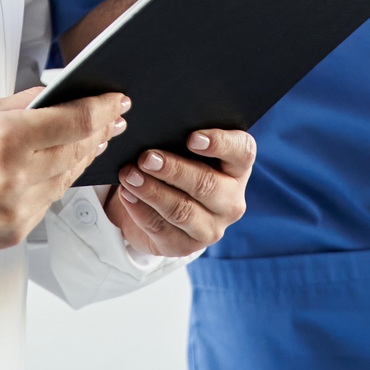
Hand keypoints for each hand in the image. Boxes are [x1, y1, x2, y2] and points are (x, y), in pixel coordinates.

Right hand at [0, 88, 129, 255]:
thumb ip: (22, 104)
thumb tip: (58, 94)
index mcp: (5, 139)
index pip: (76, 121)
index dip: (102, 108)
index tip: (115, 98)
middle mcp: (16, 178)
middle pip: (78, 150)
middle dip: (98, 130)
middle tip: (112, 114)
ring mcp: (16, 212)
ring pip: (68, 178)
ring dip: (83, 155)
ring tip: (94, 137)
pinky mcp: (14, 234)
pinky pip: (48, 202)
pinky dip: (57, 181)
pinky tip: (61, 165)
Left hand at [104, 127, 255, 257]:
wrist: (163, 203)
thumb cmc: (178, 161)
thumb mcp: (184, 147)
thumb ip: (180, 134)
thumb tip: (156, 124)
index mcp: (238, 167)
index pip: (242, 152)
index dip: (220, 144)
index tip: (192, 138)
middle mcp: (231, 200)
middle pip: (207, 184)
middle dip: (174, 170)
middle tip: (146, 158)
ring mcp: (211, 227)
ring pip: (182, 211)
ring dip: (152, 191)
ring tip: (129, 175)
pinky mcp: (186, 246)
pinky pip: (161, 230)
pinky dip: (140, 210)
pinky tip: (127, 194)